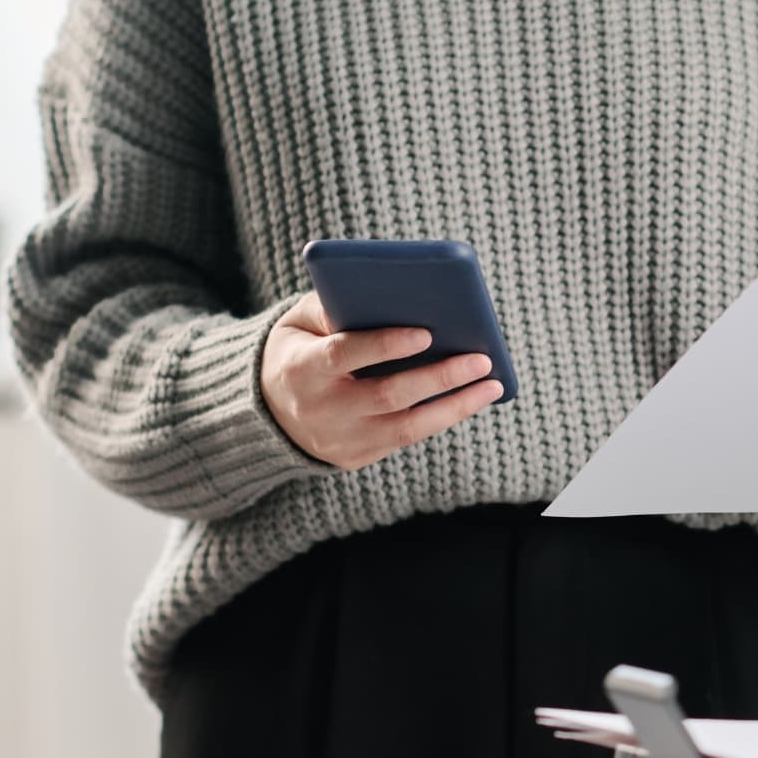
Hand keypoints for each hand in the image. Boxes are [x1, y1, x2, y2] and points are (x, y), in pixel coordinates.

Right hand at [260, 292, 504, 470]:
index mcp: (300, 370)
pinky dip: (441, 418)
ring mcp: (338, 441)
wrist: (264, 411)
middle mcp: (319, 410)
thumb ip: (333, 306)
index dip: (384, 345)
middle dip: (438, 377)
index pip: (344, 356)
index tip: (427, 332)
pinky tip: (471, 398)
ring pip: (406, 428)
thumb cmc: (298, 349)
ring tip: (493, 384)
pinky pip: (406, 439)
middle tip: (481, 359)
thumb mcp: (299, 322)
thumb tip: (389, 299)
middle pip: (386, 396)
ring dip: (455, 406)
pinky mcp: (355, 459)